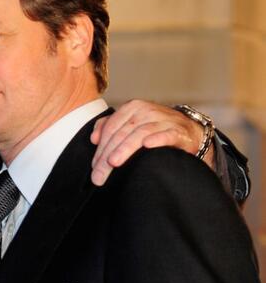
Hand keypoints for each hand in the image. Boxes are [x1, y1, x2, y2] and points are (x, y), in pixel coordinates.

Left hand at [90, 99, 209, 185]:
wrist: (189, 131)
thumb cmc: (154, 129)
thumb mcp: (130, 124)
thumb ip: (109, 127)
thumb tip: (93, 139)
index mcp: (132, 108)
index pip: (111, 128)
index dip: (100, 148)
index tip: (94, 167)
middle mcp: (146, 111)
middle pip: (122, 133)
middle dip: (107, 155)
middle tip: (99, 175)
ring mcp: (163, 119)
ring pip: (139, 133)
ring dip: (125, 148)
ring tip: (113, 163)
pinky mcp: (179, 131)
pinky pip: (167, 134)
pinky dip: (157, 139)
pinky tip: (147, 146)